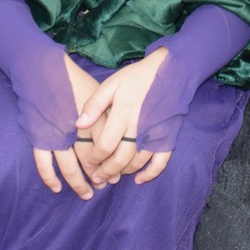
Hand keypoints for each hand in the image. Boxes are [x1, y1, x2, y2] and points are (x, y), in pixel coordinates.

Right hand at [33, 56, 104, 198]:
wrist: (41, 68)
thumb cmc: (73, 79)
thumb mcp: (97, 93)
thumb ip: (107, 115)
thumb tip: (120, 134)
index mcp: (93, 116)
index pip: (106, 147)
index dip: (113, 163)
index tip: (117, 175)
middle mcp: (76, 128)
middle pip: (90, 159)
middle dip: (99, 176)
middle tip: (104, 185)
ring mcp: (56, 133)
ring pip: (69, 166)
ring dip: (78, 182)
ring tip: (86, 194)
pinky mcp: (39, 135)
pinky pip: (44, 163)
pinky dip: (50, 177)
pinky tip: (57, 188)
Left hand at [76, 50, 172, 184]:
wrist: (171, 70)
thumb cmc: (138, 76)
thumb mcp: (112, 83)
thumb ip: (94, 104)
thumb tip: (79, 124)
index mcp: (123, 114)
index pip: (105, 145)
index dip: (94, 158)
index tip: (87, 163)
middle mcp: (139, 128)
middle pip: (120, 159)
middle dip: (106, 171)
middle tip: (96, 178)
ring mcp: (155, 135)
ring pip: (137, 162)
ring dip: (123, 172)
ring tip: (112, 175)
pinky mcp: (167, 137)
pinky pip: (160, 162)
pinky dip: (150, 173)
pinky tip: (139, 180)